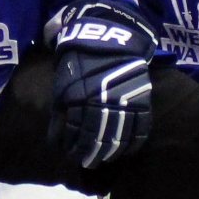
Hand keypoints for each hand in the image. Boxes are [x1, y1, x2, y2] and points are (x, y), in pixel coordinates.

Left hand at [47, 0, 156, 167]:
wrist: (106, 36)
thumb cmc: (79, 60)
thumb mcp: (63, 83)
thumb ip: (61, 110)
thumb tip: (58, 138)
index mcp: (76, 97)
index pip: (75, 132)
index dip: (74, 148)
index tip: (74, 156)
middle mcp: (99, 101)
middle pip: (97, 137)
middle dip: (92, 154)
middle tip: (90, 162)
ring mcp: (122, 99)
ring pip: (118, 135)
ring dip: (112, 151)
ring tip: (108, 159)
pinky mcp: (140, 96)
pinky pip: (140, 126)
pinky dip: (134, 141)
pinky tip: (129, 150)